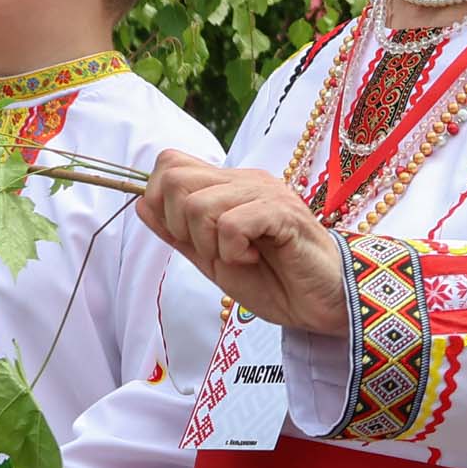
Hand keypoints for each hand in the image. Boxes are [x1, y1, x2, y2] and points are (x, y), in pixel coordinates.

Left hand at [136, 152, 348, 335]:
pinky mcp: (282, 213)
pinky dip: (233, 250)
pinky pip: (231, 223)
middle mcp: (246, 180)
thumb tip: (141, 204)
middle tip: (212, 249)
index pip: (170, 164)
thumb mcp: (213, 259)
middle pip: (174, 178)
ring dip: (210, 244)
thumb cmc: (276, 281)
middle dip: (179, 224)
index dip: (161, 202)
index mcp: (229, 186)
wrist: (325, 303)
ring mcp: (265, 193)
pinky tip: (253, 257)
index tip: (186, 236)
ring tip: (239, 257)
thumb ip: (179, 233)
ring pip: (199, 205)